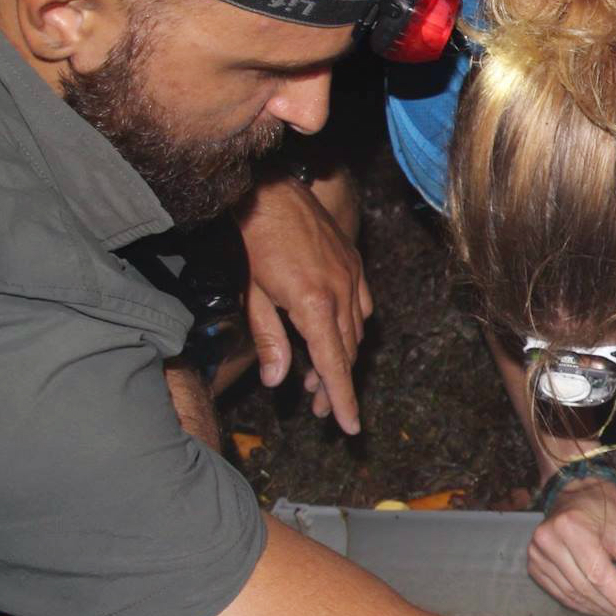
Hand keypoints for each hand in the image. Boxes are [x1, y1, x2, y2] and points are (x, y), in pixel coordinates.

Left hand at [237, 176, 372, 434]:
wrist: (269, 189)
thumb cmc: (252, 239)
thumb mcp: (252, 294)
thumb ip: (268, 339)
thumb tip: (277, 380)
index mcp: (313, 304)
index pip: (334, 365)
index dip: (342, 400)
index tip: (350, 427)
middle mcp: (341, 292)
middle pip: (346, 353)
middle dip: (335, 385)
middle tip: (318, 410)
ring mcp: (352, 276)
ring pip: (356, 332)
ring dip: (341, 357)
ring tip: (319, 378)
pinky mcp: (354, 263)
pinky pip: (363, 306)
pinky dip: (352, 327)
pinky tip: (336, 335)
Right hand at [526, 478, 615, 615]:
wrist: (575, 492)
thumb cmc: (604, 507)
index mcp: (572, 527)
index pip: (598, 574)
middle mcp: (549, 541)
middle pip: (584, 587)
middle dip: (612, 607)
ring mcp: (537, 554)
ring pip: (572, 595)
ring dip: (597, 609)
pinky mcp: (534, 565)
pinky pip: (560, 593)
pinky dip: (581, 604)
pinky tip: (599, 608)